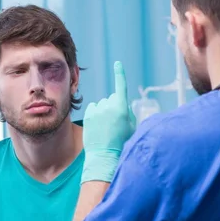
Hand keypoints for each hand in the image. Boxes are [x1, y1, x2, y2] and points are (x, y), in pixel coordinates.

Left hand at [81, 61, 135, 183]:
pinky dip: (95, 114)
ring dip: (104, 111)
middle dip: (114, 106)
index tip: (117, 64)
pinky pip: (93, 108)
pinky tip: (98, 125)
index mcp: (122, 108)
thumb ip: (128, 112)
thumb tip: (122, 106)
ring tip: (106, 127)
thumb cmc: (122, 143)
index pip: (121, 87)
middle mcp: (109, 106)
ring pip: (102, 104)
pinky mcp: (88, 115)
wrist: (105, 156)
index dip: (120, 74)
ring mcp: (97, 110)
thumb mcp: (131, 127)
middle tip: (115, 123)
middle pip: (113, 98)